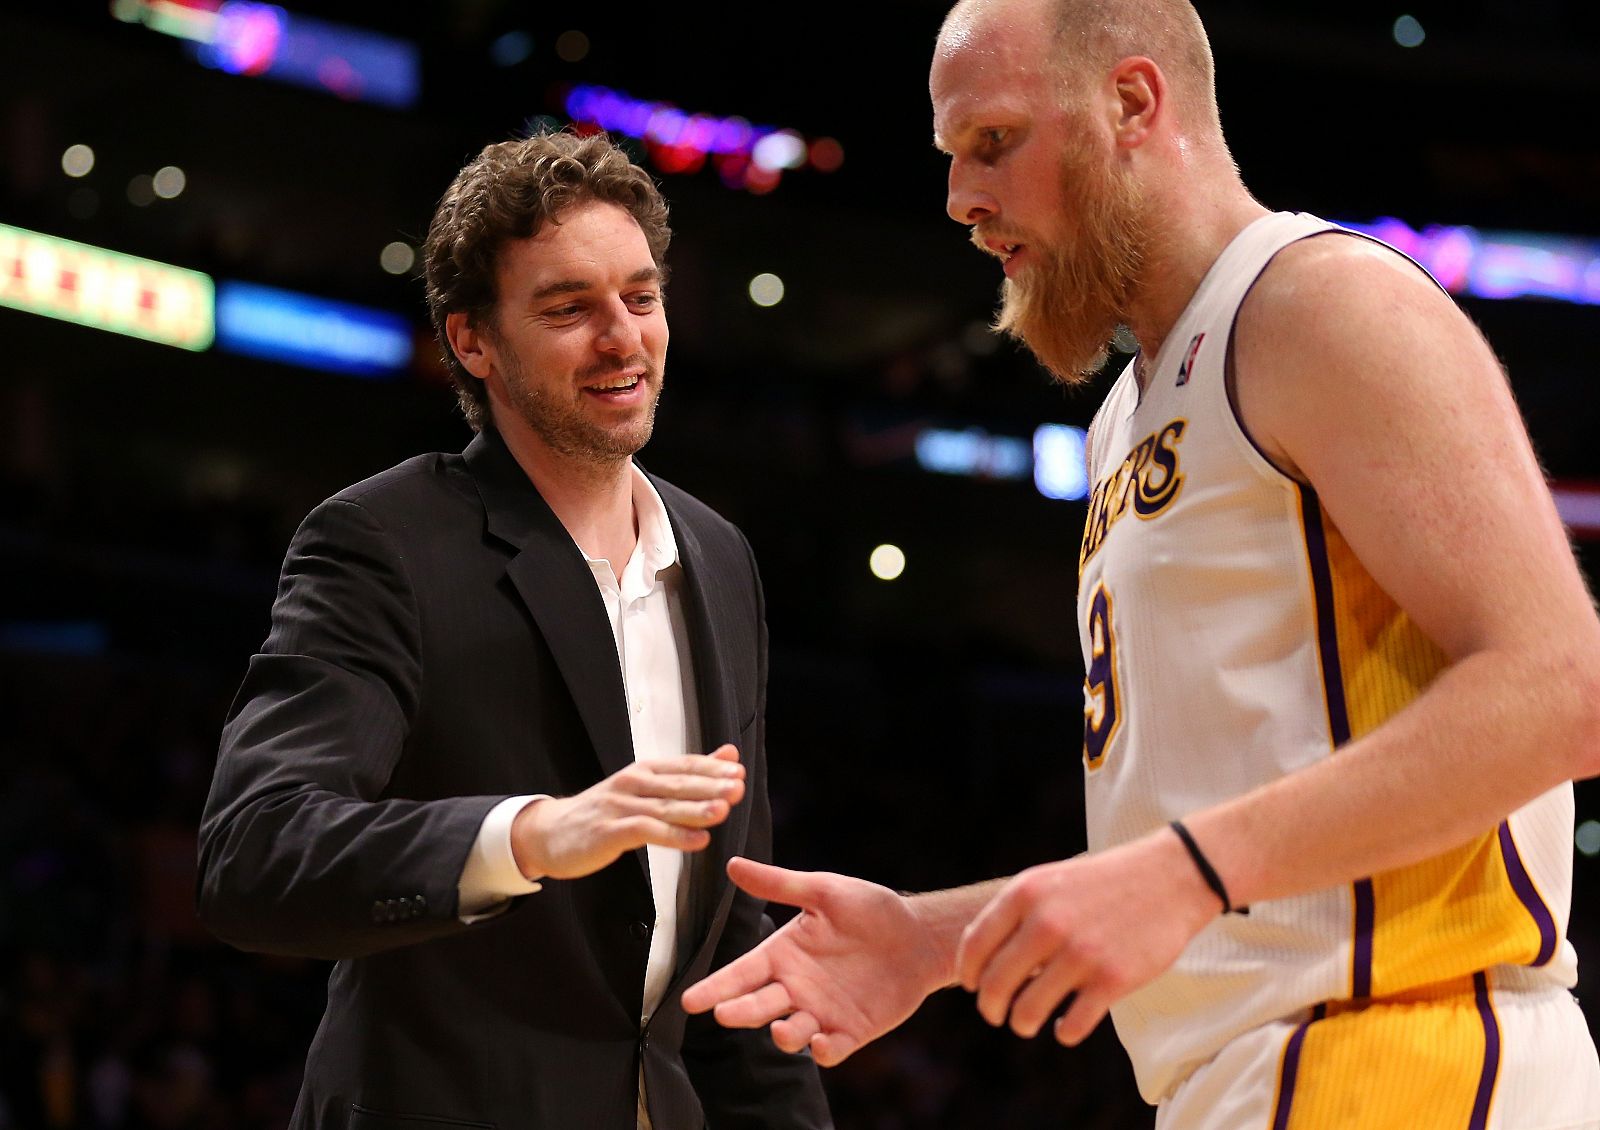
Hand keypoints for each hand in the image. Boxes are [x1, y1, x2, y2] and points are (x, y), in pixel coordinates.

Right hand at [511, 744, 744, 879]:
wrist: (550, 832)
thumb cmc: (604, 811)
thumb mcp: (644, 787)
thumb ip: (687, 774)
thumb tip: (729, 755)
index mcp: (644, 771)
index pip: (683, 765)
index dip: (711, 769)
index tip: (738, 773)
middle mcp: (633, 783)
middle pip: (677, 783)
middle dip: (709, 785)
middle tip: (737, 788)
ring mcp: (620, 806)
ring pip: (664, 807)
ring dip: (695, 809)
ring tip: (723, 812)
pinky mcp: (609, 832)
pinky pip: (646, 832)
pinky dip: (673, 836)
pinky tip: (696, 841)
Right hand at [680, 858, 952, 1066]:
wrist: (919, 935)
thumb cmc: (871, 908)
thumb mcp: (825, 891)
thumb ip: (780, 884)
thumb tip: (732, 865)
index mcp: (784, 954)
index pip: (741, 974)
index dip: (716, 987)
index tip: (690, 1001)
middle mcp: (796, 987)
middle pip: (758, 1006)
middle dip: (740, 1012)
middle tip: (724, 1013)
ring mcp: (822, 1012)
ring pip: (791, 1032)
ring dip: (784, 1034)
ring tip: (783, 1028)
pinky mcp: (850, 1031)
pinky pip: (831, 1049)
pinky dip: (824, 1050)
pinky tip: (823, 1042)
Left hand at [955, 828, 1219, 1045]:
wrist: (1168, 878)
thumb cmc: (1101, 883)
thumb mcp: (1050, 881)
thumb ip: (1014, 915)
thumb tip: (979, 963)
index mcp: (1025, 893)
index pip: (974, 946)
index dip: (969, 974)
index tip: (973, 987)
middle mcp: (1047, 923)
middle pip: (995, 985)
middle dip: (991, 1008)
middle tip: (996, 1015)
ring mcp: (1081, 953)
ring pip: (1027, 1012)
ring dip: (1023, 1024)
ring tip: (1027, 1023)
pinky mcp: (1112, 980)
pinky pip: (1071, 1026)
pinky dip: (1064, 1032)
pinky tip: (1065, 1024)